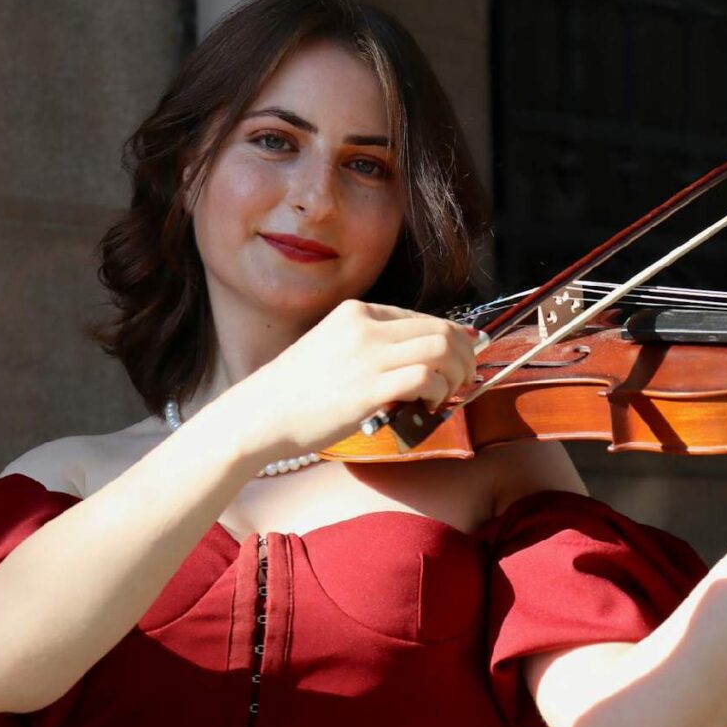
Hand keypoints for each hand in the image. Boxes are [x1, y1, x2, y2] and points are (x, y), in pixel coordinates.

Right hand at [220, 298, 482, 463]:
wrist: (261, 414)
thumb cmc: (294, 391)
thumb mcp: (332, 348)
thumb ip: (370, 347)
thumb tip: (415, 362)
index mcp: (357, 312)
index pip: (423, 318)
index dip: (452, 339)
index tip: (461, 359)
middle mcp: (365, 326)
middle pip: (441, 330)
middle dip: (465, 355)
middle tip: (464, 379)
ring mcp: (367, 355)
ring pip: (441, 349)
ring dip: (456, 374)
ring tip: (449, 394)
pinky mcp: (369, 387)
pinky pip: (425, 377)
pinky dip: (438, 391)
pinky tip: (428, 406)